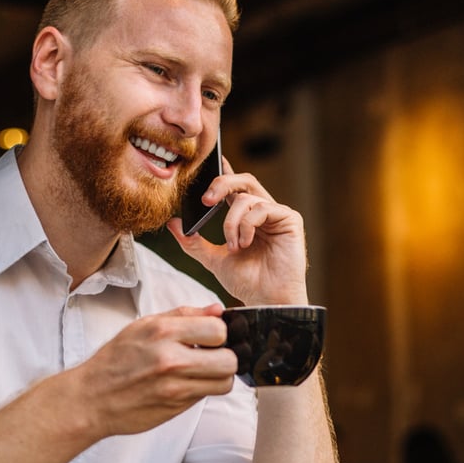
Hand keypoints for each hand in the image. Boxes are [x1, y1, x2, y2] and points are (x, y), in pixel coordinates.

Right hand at [64, 305, 236, 437]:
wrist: (91, 399)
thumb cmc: (115, 361)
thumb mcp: (143, 326)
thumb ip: (184, 315)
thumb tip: (218, 310)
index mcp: (162, 331)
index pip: (218, 329)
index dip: (218, 333)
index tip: (208, 337)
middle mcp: (170, 359)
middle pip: (229, 359)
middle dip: (224, 356)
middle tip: (210, 356)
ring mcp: (175, 386)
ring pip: (225, 382)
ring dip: (219, 376)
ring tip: (202, 371)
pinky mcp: (177, 407)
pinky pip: (207, 396)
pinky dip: (204, 389)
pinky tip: (187, 383)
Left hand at [167, 159, 308, 305]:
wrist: (265, 301)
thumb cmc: (247, 282)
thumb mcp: (213, 260)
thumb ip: (193, 242)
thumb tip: (173, 223)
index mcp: (246, 217)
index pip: (234, 187)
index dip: (223, 171)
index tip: (210, 162)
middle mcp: (263, 211)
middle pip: (242, 181)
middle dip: (221, 184)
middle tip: (206, 201)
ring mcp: (277, 214)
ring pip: (247, 197)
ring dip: (232, 221)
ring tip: (233, 246)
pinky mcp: (290, 219)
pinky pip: (262, 207)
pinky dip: (247, 224)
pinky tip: (245, 243)